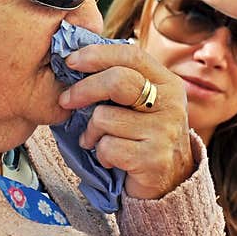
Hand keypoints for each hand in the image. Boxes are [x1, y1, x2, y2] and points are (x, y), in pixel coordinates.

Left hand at [57, 43, 193, 199]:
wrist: (171, 180)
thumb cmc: (145, 135)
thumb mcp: (144, 103)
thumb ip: (123, 81)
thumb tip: (79, 59)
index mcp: (168, 83)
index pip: (131, 55)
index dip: (97, 55)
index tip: (71, 61)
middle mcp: (171, 104)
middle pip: (117, 81)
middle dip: (83, 90)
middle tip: (65, 101)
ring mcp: (164, 132)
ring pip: (104, 118)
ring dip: (91, 132)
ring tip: (98, 140)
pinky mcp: (153, 159)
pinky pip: (107, 147)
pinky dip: (101, 154)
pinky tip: (111, 158)